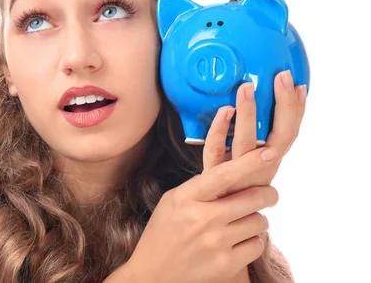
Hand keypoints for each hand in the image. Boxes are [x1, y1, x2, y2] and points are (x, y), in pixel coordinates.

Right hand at [122, 147, 279, 282]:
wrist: (153, 272)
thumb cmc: (163, 231)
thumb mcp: (172, 200)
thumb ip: (199, 186)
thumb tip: (231, 169)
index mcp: (187, 197)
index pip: (224, 175)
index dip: (249, 162)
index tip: (269, 152)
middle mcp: (202, 219)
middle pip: (252, 198)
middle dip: (268, 194)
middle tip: (269, 194)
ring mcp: (215, 243)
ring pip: (259, 222)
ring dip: (257, 219)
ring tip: (243, 221)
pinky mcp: (225, 264)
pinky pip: (257, 245)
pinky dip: (252, 242)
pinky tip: (238, 241)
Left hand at [203, 69, 306, 196]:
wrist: (212, 218)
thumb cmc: (233, 185)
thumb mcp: (251, 162)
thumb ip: (259, 139)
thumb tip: (264, 103)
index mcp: (270, 162)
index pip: (290, 134)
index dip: (297, 110)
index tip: (299, 85)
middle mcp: (258, 169)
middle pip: (278, 137)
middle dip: (284, 106)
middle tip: (282, 78)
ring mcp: (237, 174)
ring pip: (246, 143)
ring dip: (249, 114)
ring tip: (247, 88)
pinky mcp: (214, 176)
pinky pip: (216, 151)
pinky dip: (219, 130)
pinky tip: (223, 111)